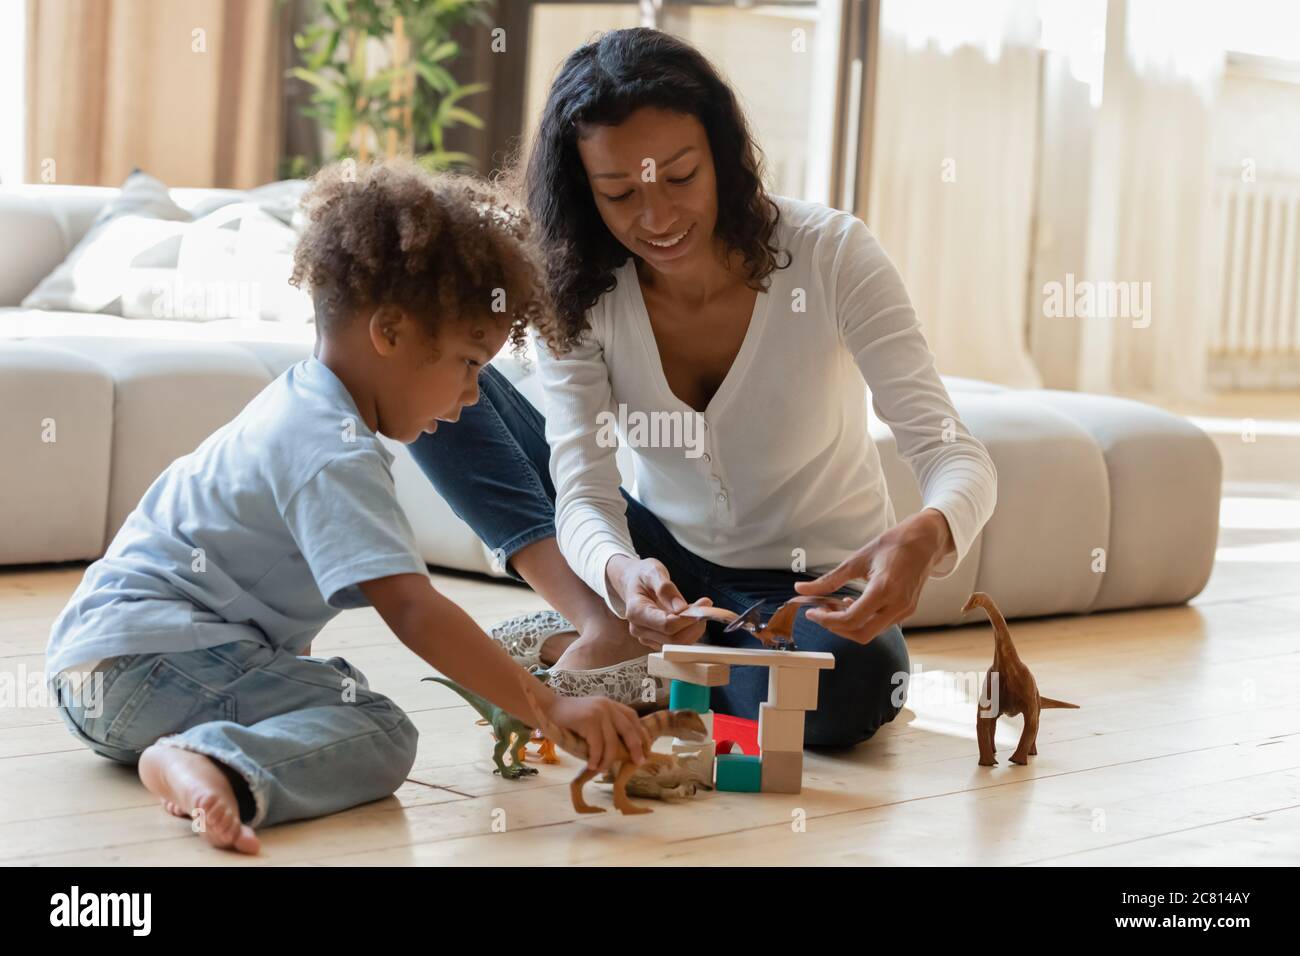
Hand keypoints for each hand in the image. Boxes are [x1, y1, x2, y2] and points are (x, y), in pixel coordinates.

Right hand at [546, 694, 649, 771]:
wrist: (548, 709)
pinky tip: (592, 765)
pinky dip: (596, 758)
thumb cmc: (570, 720)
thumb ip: (606, 729)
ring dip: (608, 760)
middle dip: (636, 748)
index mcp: (611, 705)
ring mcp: (599, 712)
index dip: (641, 735)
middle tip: (638, 762)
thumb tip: (622, 752)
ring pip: (612, 742)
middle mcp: (608, 706)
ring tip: (602, 769)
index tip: (645, 750)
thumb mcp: (593, 720)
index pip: (633, 719)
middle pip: (629, 730)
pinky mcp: (588, 720)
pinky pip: (597, 745)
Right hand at [606, 555, 711, 650]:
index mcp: (636, 612)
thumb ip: (665, 588)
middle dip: (694, 625)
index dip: (688, 618)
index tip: (703, 604)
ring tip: (698, 608)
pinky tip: (690, 615)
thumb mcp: (653, 572)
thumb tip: (681, 607)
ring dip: (694, 628)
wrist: (632, 582)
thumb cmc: (642, 576)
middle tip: (705, 606)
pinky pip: (677, 642)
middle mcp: (639, 629)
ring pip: (678, 644)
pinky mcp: (655, 640)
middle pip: (674, 639)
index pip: (667, 625)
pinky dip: (689, 631)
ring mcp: (647, 637)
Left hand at [793, 508, 952, 643]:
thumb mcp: (856, 559)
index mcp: (883, 589)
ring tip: (835, 606)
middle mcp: (897, 605)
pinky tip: (854, 605)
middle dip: (837, 628)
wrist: (924, 542)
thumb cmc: (892, 545)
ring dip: (849, 625)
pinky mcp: (907, 611)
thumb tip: (800, 589)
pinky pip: (881, 625)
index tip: (812, 612)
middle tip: (822, 613)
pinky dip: (863, 620)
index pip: (851, 619)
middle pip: (861, 634)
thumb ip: (829, 580)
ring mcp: (905, 610)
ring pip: (871, 632)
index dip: (827, 620)